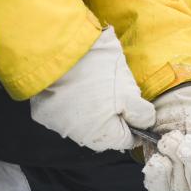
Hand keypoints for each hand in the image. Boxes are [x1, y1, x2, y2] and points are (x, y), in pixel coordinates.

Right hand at [29, 27, 155, 151]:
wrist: (59, 51)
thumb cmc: (97, 73)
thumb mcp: (129, 92)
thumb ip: (141, 113)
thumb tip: (145, 123)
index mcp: (102, 136)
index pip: (127, 139)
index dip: (135, 121)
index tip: (135, 105)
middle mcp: (79, 137)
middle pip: (107, 130)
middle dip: (115, 113)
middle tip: (116, 89)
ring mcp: (59, 125)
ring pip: (86, 120)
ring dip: (95, 107)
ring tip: (96, 83)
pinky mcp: (45, 111)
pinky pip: (67, 109)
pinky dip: (74, 99)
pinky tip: (78, 82)